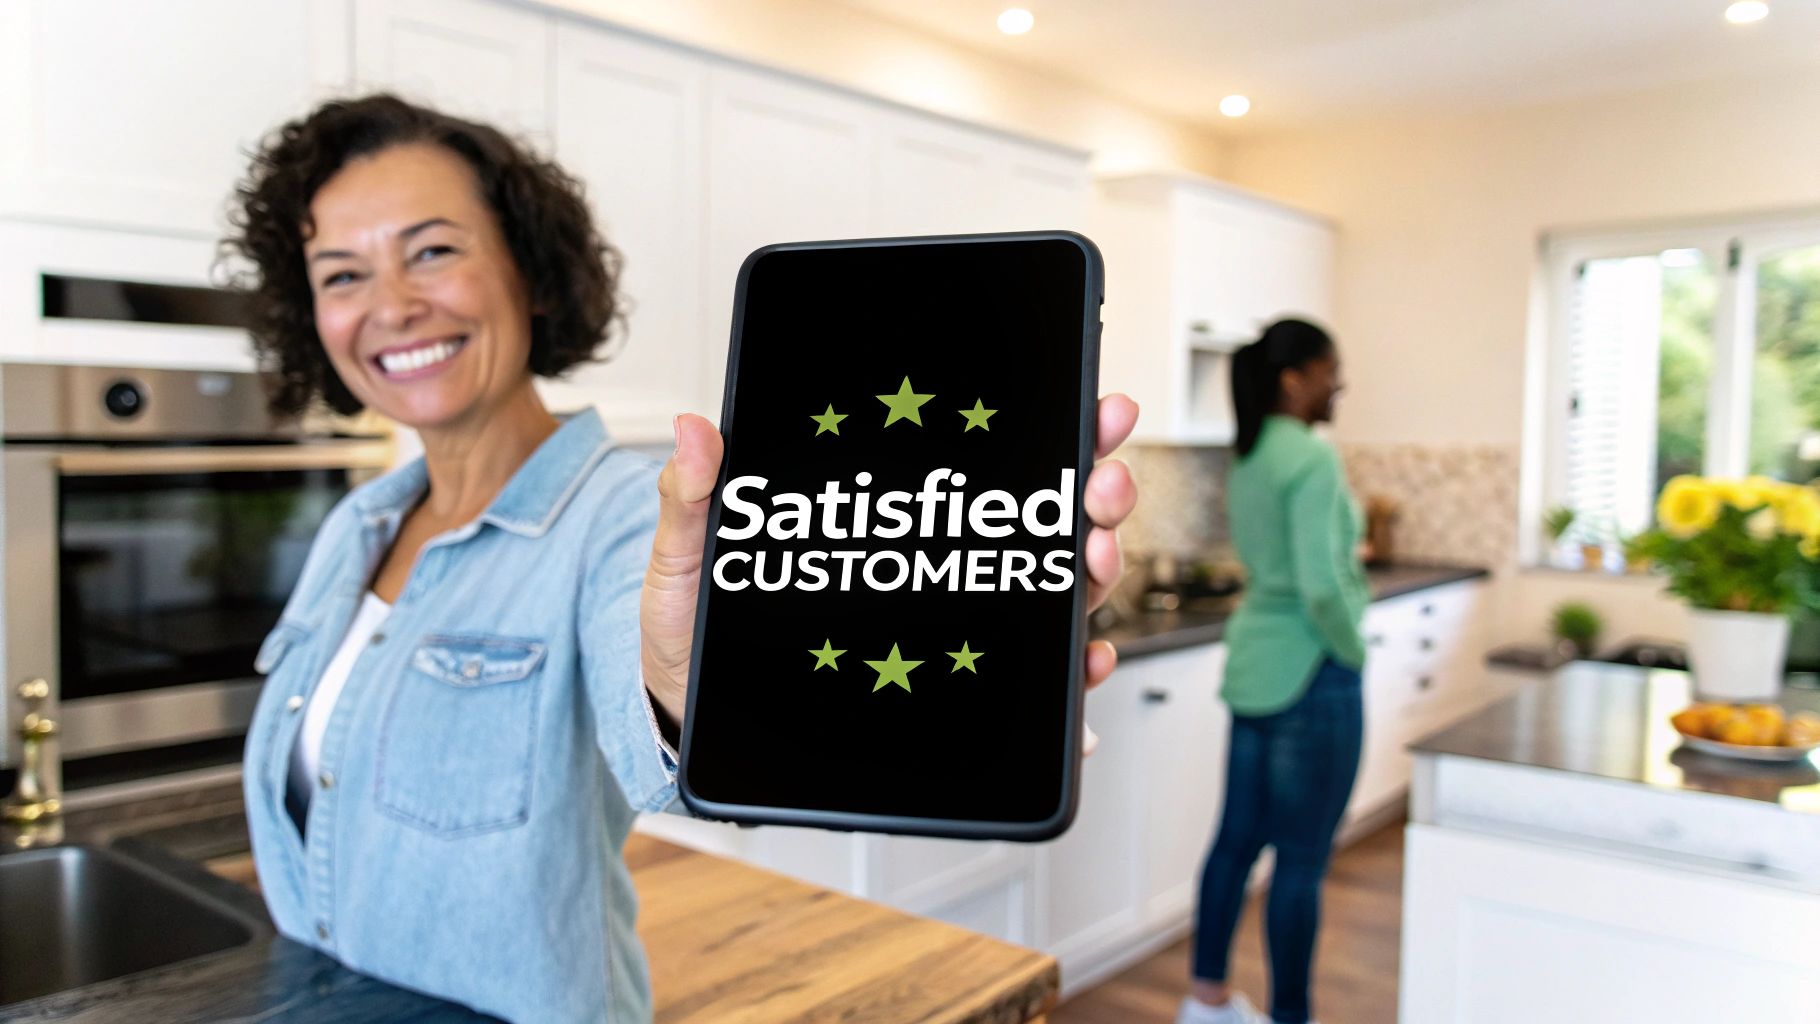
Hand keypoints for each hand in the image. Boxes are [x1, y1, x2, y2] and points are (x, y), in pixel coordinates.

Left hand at [639, 396, 1141, 728]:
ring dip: (1091, 572)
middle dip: (1091, 495)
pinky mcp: (947, 693)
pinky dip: (1071, 670)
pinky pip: (1028, 686)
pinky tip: (1083, 658)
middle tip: (1100, 485)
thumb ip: (691, 500)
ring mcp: (947, 630)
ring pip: (1048, 593)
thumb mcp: (686, 562)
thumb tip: (696, 430)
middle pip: (1037, 522)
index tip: (1091, 409)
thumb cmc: (696, 632)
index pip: (981, 464)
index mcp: (884, 518)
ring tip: (1093, 558)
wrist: (690, 717)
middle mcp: (929, 566)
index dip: (1051, 430)